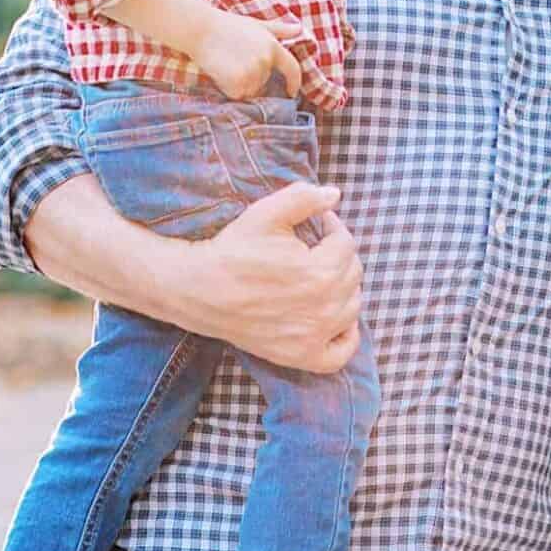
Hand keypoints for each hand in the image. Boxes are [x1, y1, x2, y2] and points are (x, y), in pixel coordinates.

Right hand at [21, 176, 361, 372]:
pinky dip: (346, 338)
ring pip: (352, 308)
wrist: (197, 290)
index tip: (317, 224)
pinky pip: (341, 354)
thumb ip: (305, 197)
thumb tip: (335, 194)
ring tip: (320, 276)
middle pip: (353, 274)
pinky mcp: (301, 356)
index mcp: (321, 271)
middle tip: (315, 248)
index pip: (346, 243)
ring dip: (343, 288)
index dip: (332, 227)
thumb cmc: (233, 250)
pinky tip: (337, 319)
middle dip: (337, 255)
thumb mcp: (266, 212)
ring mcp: (314, 337)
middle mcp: (325, 308)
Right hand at [186, 9, 305, 99]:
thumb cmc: (227, 26)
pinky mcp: (238, 82)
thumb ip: (279, 30)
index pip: (292, 69)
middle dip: (253, 80)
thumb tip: (299, 29)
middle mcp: (266, 61)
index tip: (291, 92)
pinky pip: (237, 95)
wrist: (201, 29)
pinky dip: (228, 89)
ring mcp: (252, 73)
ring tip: (227, 66)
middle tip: (235, 65)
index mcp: (273, 47)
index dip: (294, 83)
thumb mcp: (256, 25)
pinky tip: (221, 73)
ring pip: (250, 91)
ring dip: (240, 85)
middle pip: (264, 84)